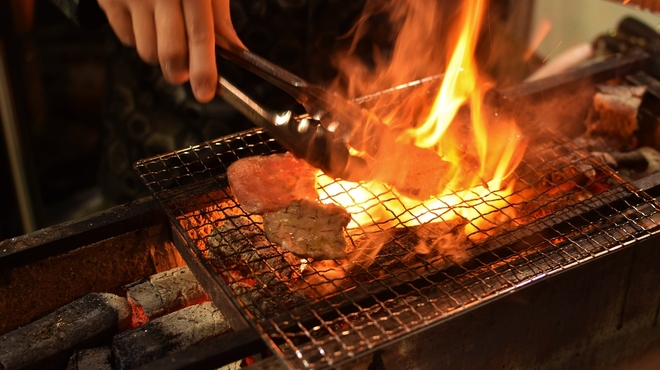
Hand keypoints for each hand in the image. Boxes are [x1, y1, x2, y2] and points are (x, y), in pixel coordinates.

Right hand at [97, 0, 244, 102]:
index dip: (203, 68)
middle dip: (179, 72)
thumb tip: (235, 50)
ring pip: (146, 52)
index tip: (206, 91)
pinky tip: (145, 18)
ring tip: (165, 31)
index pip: (199, 34)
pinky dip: (138, 38)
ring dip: (159, 55)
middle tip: (184, 72)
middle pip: (168, 53)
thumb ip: (219, 17)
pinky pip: (126, 39)